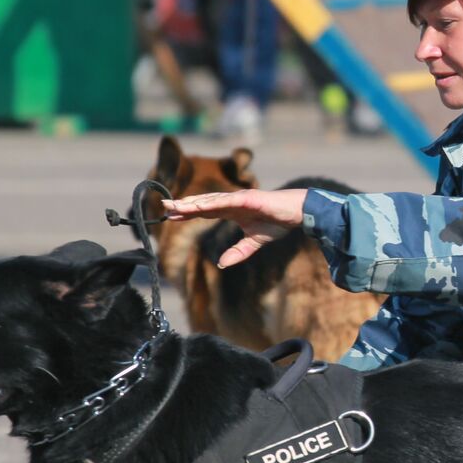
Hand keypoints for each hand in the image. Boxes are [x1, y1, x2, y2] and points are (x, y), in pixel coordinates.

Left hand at [163, 189, 307, 267]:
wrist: (297, 213)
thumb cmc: (278, 222)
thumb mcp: (255, 242)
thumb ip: (238, 252)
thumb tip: (221, 265)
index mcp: (232, 210)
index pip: (205, 211)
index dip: (188, 213)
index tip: (171, 215)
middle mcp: (232, 201)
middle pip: (203, 203)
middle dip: (183, 205)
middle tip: (164, 206)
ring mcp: (239, 198)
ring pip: (211, 200)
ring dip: (193, 203)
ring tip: (176, 205)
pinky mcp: (248, 198)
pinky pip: (227, 201)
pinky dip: (212, 203)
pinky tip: (198, 205)